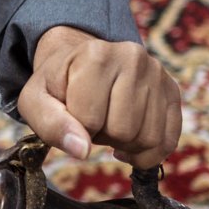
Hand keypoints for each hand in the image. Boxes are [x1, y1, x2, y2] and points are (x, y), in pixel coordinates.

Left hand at [19, 26, 182, 168]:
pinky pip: (169, 140)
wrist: (81, 63)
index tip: (72, 116)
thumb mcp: (36, 102)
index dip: (77, 130)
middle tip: (92, 120)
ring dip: (125, 145)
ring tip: (110, 124)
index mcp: (96, 55)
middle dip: (103, 137)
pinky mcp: (172, 90)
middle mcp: (133, 57)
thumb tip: (82, 150)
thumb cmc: (57, 86)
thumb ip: (51, 125)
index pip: (89, 120)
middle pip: (124, 130)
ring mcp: (157, 72)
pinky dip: (149, 153)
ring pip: (149, 138)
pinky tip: (130, 143)